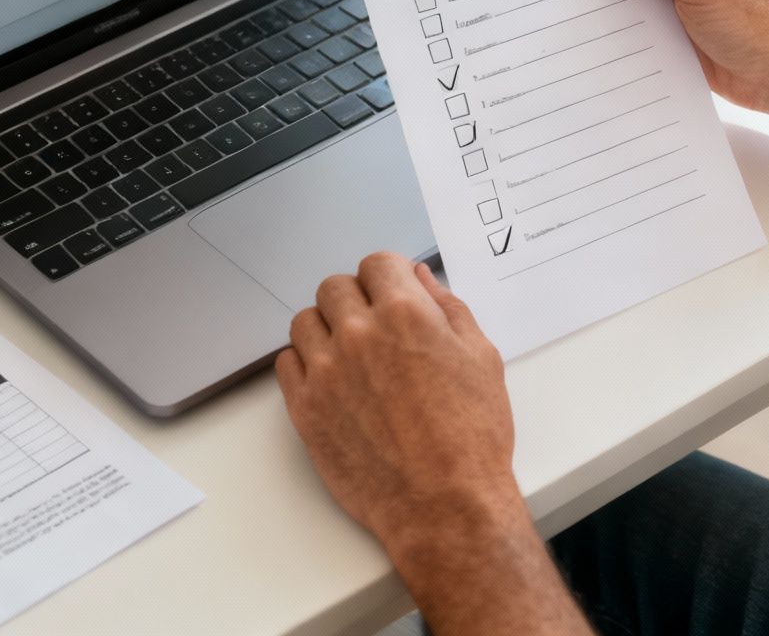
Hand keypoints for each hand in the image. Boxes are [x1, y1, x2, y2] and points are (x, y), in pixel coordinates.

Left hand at [277, 253, 523, 558]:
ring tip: (351, 356)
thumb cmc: (472, 438)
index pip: (376, 264)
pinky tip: (332, 381)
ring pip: (305, 321)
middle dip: (356, 300)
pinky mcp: (304, 408)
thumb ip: (448, 308)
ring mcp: (325, 371)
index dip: (388, 278)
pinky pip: (287, 364)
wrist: (444, 505)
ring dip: (326, 329)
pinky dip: (305, 364)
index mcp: (405, 314)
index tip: (392, 295)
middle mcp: (358, 335)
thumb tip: (418, 278)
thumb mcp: (481, 359)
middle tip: (375, 329)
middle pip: (335, 287)